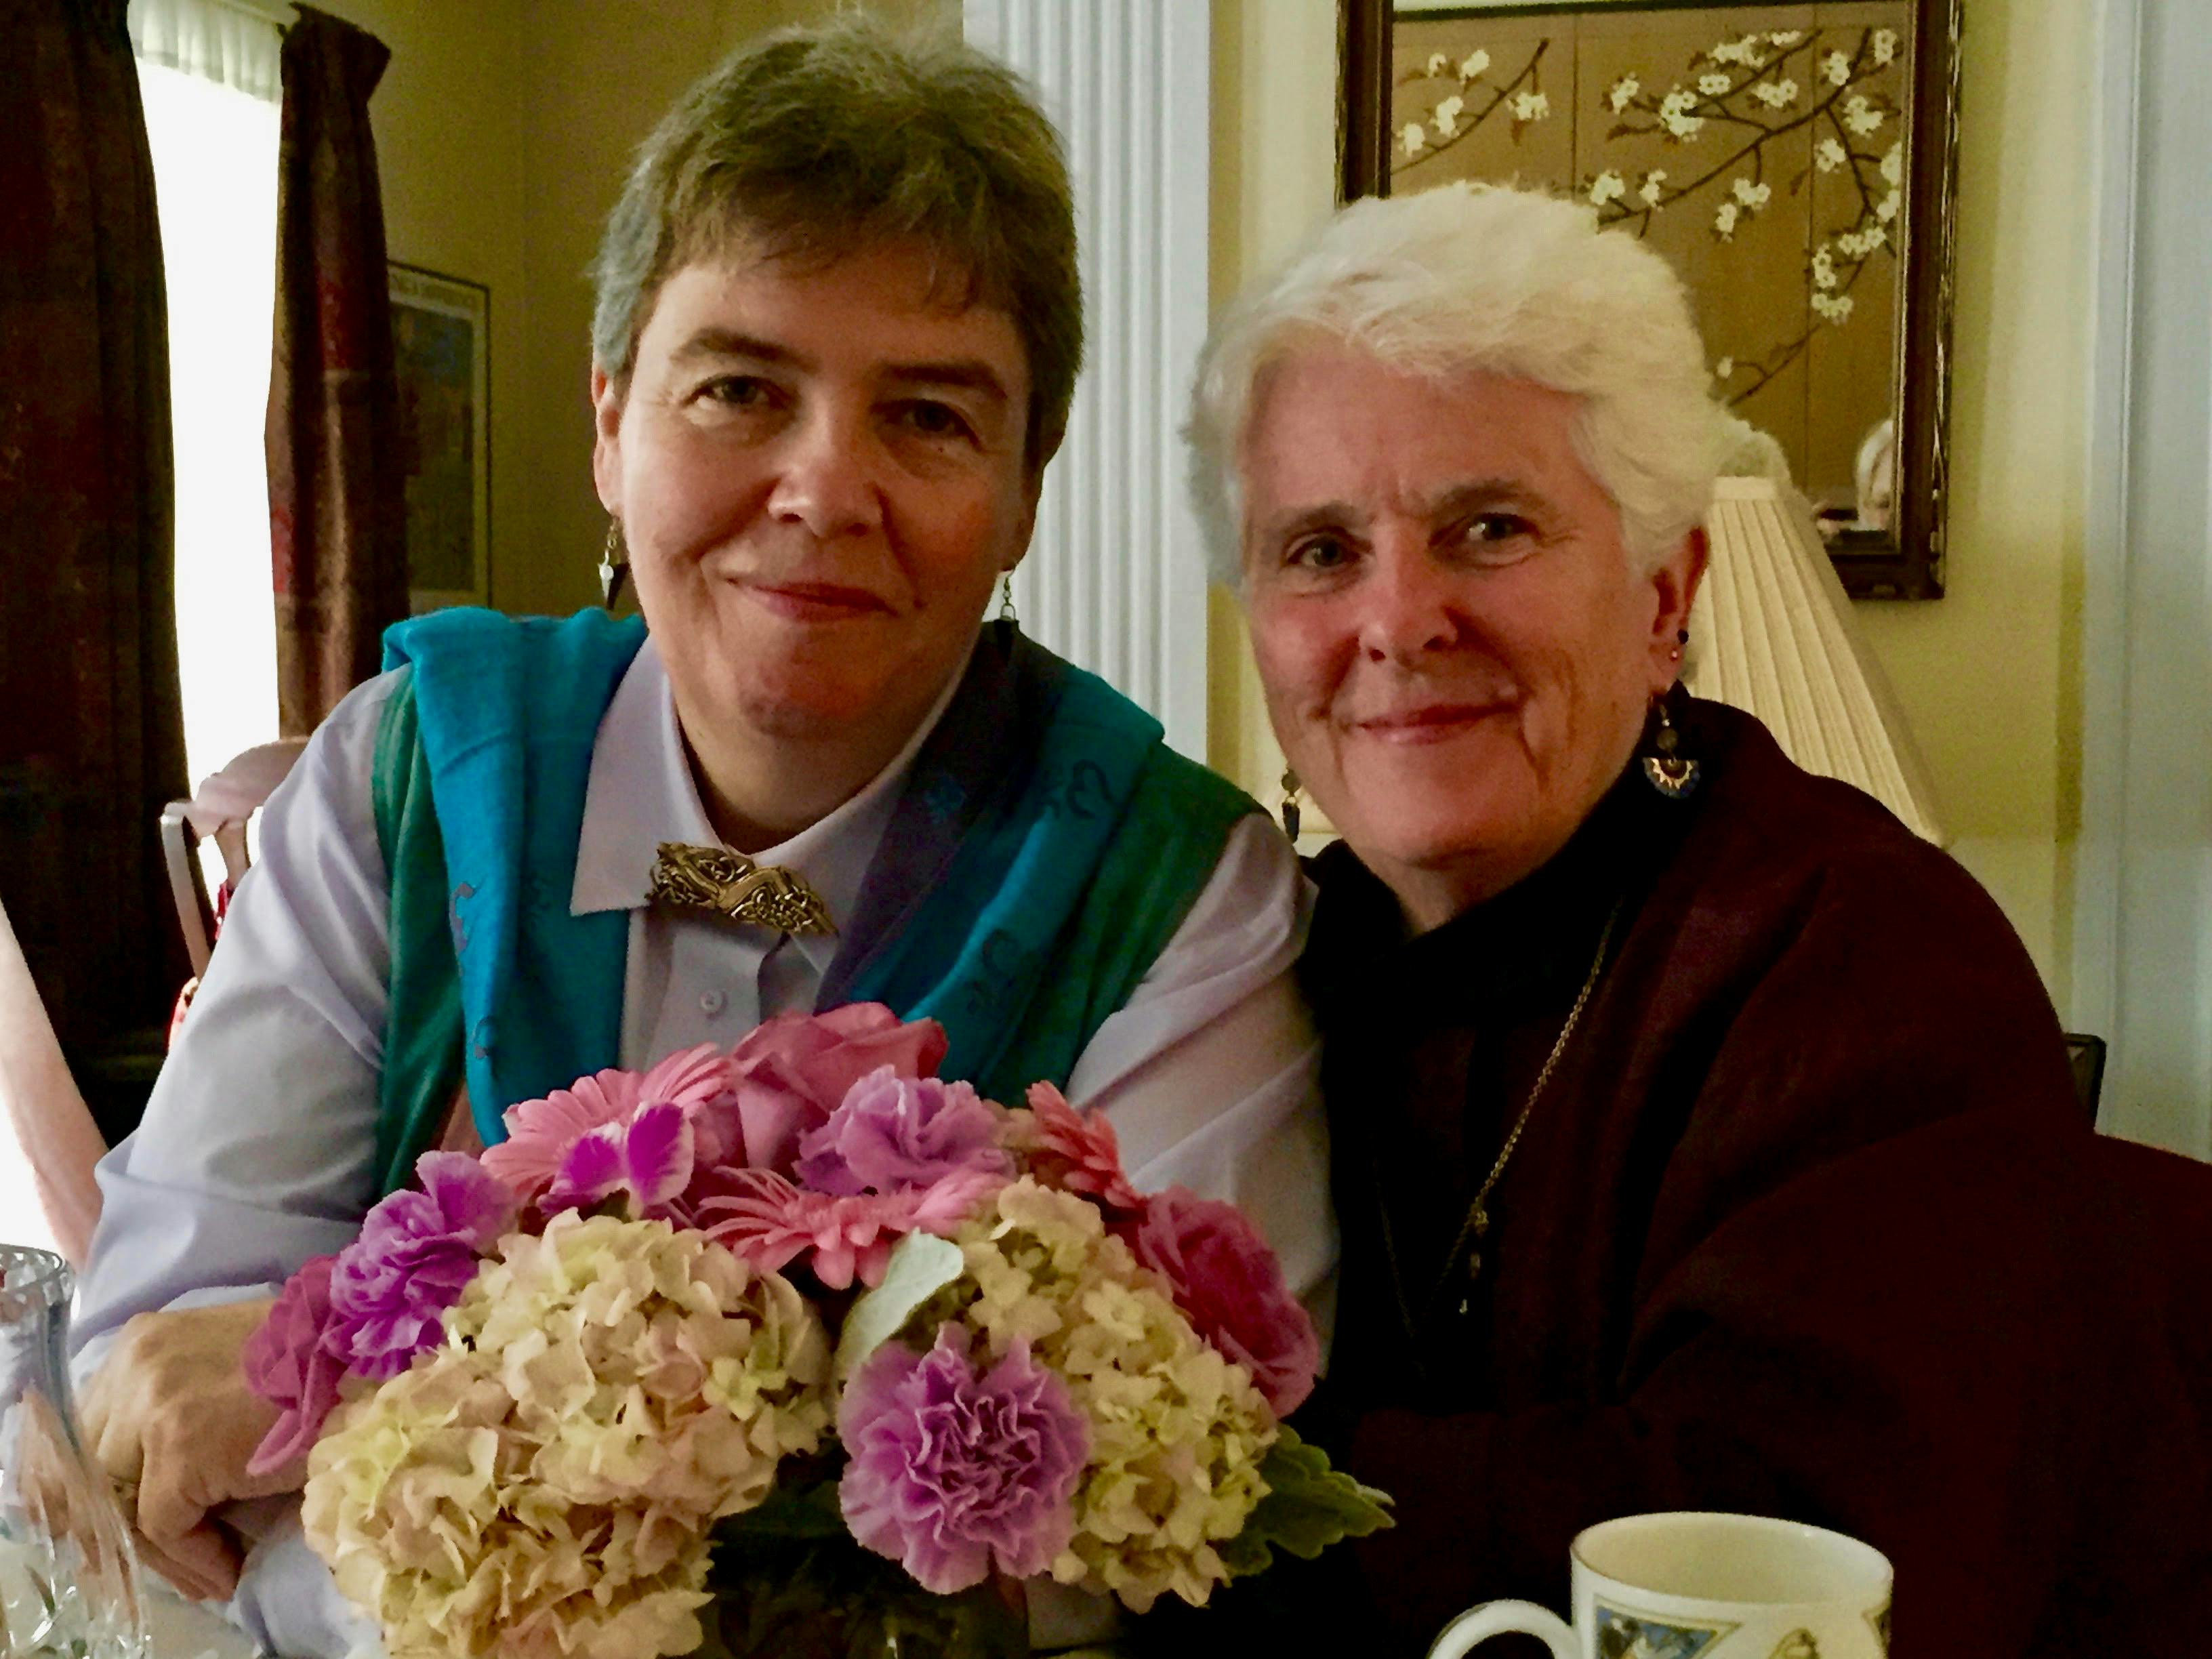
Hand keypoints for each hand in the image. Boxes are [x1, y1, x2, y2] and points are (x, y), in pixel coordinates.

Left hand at [77, 1298, 299, 1601]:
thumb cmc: (317, 1361)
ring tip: (207, 1568)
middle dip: (119, 1522)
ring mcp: (153, 1406)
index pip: (87, 1430)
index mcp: (143, 1341)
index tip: (121, 1528)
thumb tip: (154, 1480)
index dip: (99, 1486)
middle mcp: (134, 1367)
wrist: (373, 1356)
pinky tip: (229, 1568)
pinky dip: (195, 1558)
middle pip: (92, 1469)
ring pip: (121, 1504)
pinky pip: (164, 1527)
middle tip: (166, 1556)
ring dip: (162, 1550)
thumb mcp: (226, 1365)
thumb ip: (180, 1400)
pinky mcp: (182, 1450)